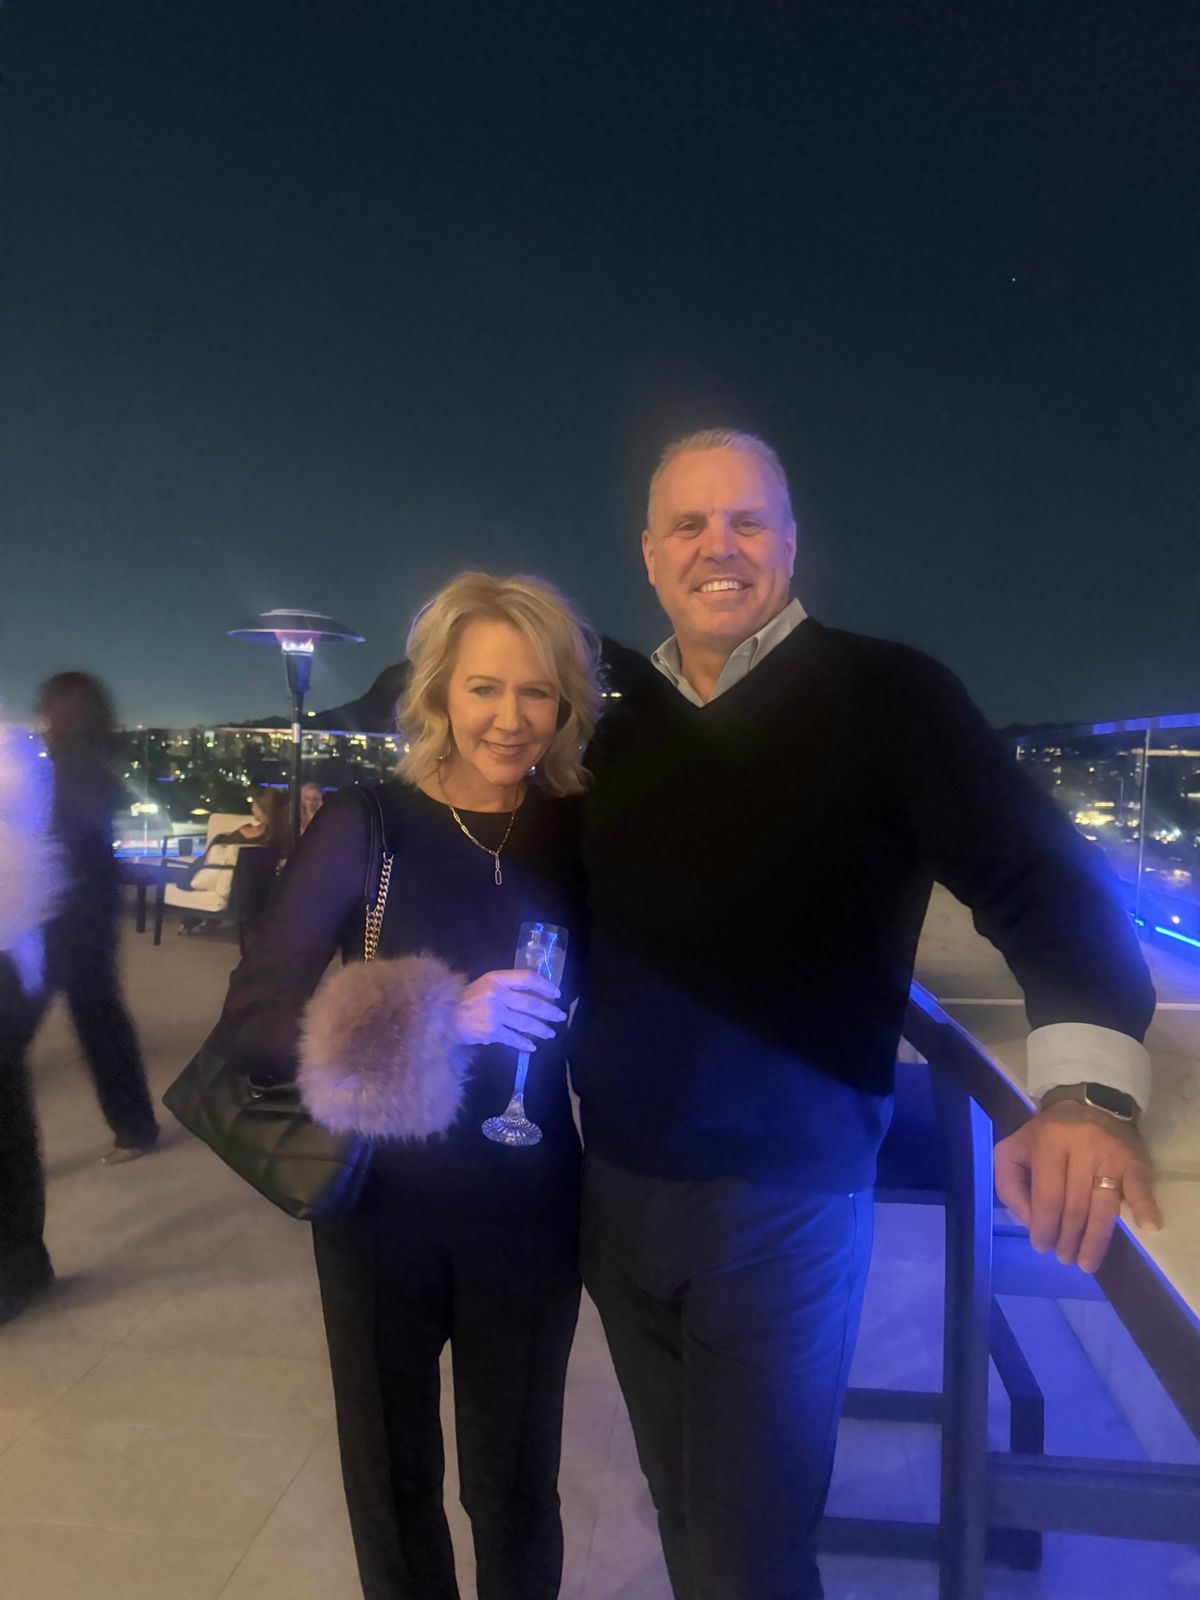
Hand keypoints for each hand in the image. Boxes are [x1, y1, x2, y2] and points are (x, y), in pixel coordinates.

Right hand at [456, 969, 566, 1052]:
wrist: (444, 1016)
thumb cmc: (467, 998)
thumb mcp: (486, 983)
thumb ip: (508, 986)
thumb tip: (536, 994)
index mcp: (496, 979)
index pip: (527, 978)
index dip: (545, 985)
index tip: (556, 993)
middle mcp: (497, 995)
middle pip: (531, 1003)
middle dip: (549, 1011)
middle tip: (561, 1016)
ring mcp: (494, 1015)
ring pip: (525, 1023)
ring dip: (541, 1029)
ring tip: (551, 1033)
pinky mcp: (491, 1032)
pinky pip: (513, 1038)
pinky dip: (524, 1043)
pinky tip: (532, 1047)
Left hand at [994, 1102, 1161, 1273]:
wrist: (1090, 1102)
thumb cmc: (1048, 1134)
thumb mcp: (1014, 1150)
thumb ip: (1010, 1185)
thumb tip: (1029, 1223)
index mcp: (1047, 1142)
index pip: (1047, 1196)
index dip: (1043, 1227)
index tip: (1041, 1247)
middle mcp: (1081, 1146)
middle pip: (1074, 1206)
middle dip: (1068, 1239)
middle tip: (1065, 1259)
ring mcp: (1110, 1154)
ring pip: (1103, 1205)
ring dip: (1095, 1240)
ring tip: (1086, 1263)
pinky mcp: (1134, 1159)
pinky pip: (1139, 1186)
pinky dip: (1144, 1206)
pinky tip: (1146, 1226)